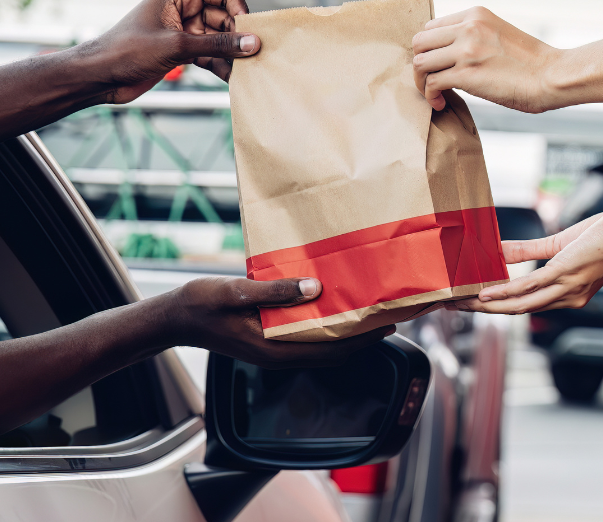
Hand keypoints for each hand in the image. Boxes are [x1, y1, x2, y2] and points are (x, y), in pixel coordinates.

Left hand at [92, 0, 261, 103]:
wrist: (102, 76)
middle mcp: (186, 8)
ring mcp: (186, 31)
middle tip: (253, 59)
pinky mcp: (184, 51)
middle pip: (227, 18)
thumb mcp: (177, 46)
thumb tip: (252, 43)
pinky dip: (222, 66)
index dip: (241, 11)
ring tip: (246, 73)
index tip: (251, 35)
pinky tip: (233, 80)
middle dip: (239, 38)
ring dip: (232, 55)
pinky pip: (212, 55)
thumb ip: (218, 44)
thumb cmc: (128, 51)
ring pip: (221, 40)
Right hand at [172, 276, 393, 367]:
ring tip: (363, 310)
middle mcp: (278, 353)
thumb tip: (315, 288)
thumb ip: (275, 292)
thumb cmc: (203, 304)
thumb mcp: (237, 292)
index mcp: (273, 348)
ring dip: (343, 331)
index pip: (330, 350)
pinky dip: (323, 325)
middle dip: (360, 338)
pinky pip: (304, 336)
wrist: (177, 317)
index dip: (361, 340)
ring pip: (318, 345)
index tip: (386, 325)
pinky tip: (328, 305)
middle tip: (384, 315)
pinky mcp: (267, 340)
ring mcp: (273, 349)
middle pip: (330, 351)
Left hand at [412, 7, 559, 112]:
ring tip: (434, 94)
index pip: (431, 26)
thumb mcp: (497, 34)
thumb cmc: (529, 63)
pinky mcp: (466, 74)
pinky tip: (440, 103)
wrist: (552, 75)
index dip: (428, 49)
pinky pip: (430, 84)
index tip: (436, 65)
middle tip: (428, 81)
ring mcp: (466, 50)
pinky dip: (430, 96)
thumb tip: (447, 53)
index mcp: (475, 15)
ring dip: (421, 82)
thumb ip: (473, 36)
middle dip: (419, 64)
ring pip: (419, 63)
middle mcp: (467, 27)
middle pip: (419, 42)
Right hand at [449, 207, 602, 313]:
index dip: (493, 308)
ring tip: (461, 304)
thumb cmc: (602, 236)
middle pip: (515, 311)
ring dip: (486, 307)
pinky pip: (528, 286)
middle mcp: (565, 299)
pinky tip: (484, 294)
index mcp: (565, 295)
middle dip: (481, 311)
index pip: (523, 306)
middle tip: (454, 307)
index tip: (467, 304)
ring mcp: (564, 288)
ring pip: (518, 304)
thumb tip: (497, 251)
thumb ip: (526, 251)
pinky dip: (503, 292)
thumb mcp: (558, 245)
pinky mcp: (563, 273)